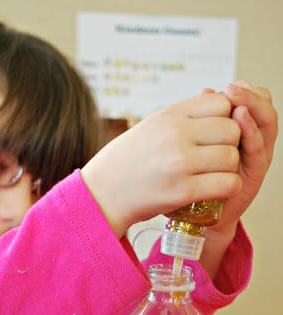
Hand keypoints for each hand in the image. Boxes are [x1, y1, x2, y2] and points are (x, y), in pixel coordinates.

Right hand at [81, 92, 241, 237]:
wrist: (103, 194)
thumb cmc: (128, 161)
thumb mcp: (151, 126)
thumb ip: (184, 116)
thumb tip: (221, 101)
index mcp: (170, 115)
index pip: (222, 103)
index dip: (226, 118)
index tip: (215, 134)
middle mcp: (176, 135)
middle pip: (231, 129)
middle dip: (230, 144)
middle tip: (216, 158)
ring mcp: (180, 163)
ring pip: (231, 157)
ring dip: (229, 168)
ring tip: (215, 175)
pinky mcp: (182, 191)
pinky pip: (227, 184)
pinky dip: (228, 187)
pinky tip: (218, 190)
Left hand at [201, 81, 277, 276]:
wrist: (194, 218)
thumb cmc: (188, 180)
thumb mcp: (191, 146)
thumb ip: (201, 121)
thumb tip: (205, 91)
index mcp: (237, 131)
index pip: (249, 101)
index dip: (243, 90)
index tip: (227, 85)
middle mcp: (251, 141)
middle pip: (262, 107)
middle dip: (250, 94)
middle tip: (233, 88)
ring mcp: (255, 157)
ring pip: (266, 123)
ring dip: (253, 107)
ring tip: (237, 98)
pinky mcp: (254, 174)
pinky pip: (257, 148)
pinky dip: (251, 132)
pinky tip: (240, 120)